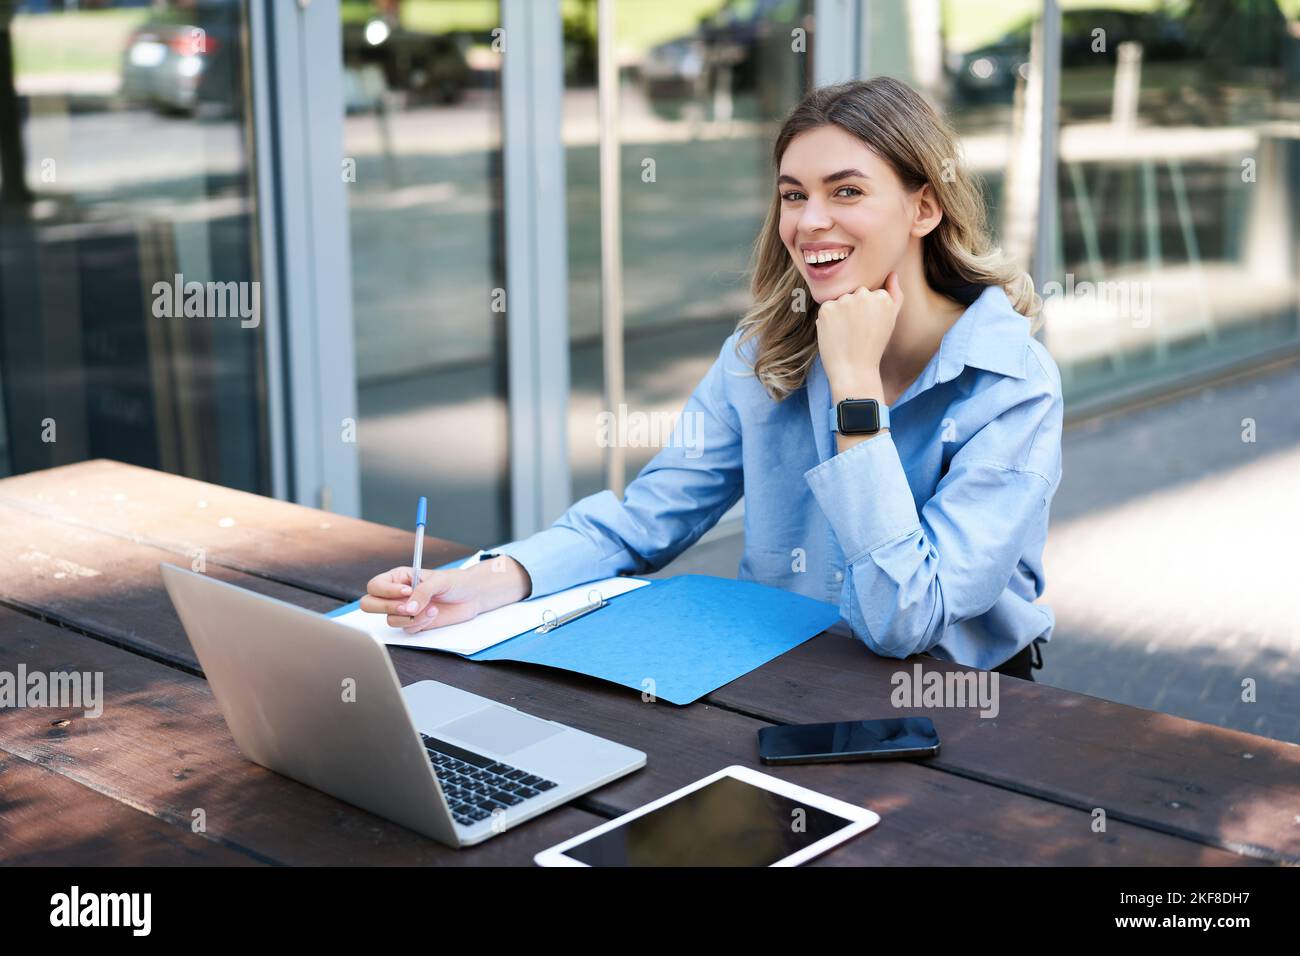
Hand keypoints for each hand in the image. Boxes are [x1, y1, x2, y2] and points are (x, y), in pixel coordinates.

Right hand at [359, 557, 530, 633]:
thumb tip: (409, 608)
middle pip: (370, 604)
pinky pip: (406, 629)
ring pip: (390, 619)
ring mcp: (404, 610)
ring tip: (431, 608)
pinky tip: (433, 614)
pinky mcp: (413, 623)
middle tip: (408, 607)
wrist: (472, 596)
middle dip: (387, 607)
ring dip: (410, 617)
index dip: (387, 591)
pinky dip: (420, 624)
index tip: (407, 591)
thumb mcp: (440, 580)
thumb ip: (422, 592)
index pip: (376, 586)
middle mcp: (397, 594)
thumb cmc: (456, 581)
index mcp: (398, 577)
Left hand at [815, 271, 902, 396]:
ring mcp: (844, 300)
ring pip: (839, 300)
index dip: (866, 311)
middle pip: (854, 294)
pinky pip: (826, 307)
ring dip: (840, 313)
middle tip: (857, 332)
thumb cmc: (873, 346)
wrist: (854, 370)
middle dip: (853, 309)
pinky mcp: (827, 308)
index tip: (868, 327)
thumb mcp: (891, 320)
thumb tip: (892, 273)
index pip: (869, 293)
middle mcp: (864, 295)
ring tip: (847, 334)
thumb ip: (894, 294)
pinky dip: (828, 319)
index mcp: (882, 297)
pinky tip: (836, 334)